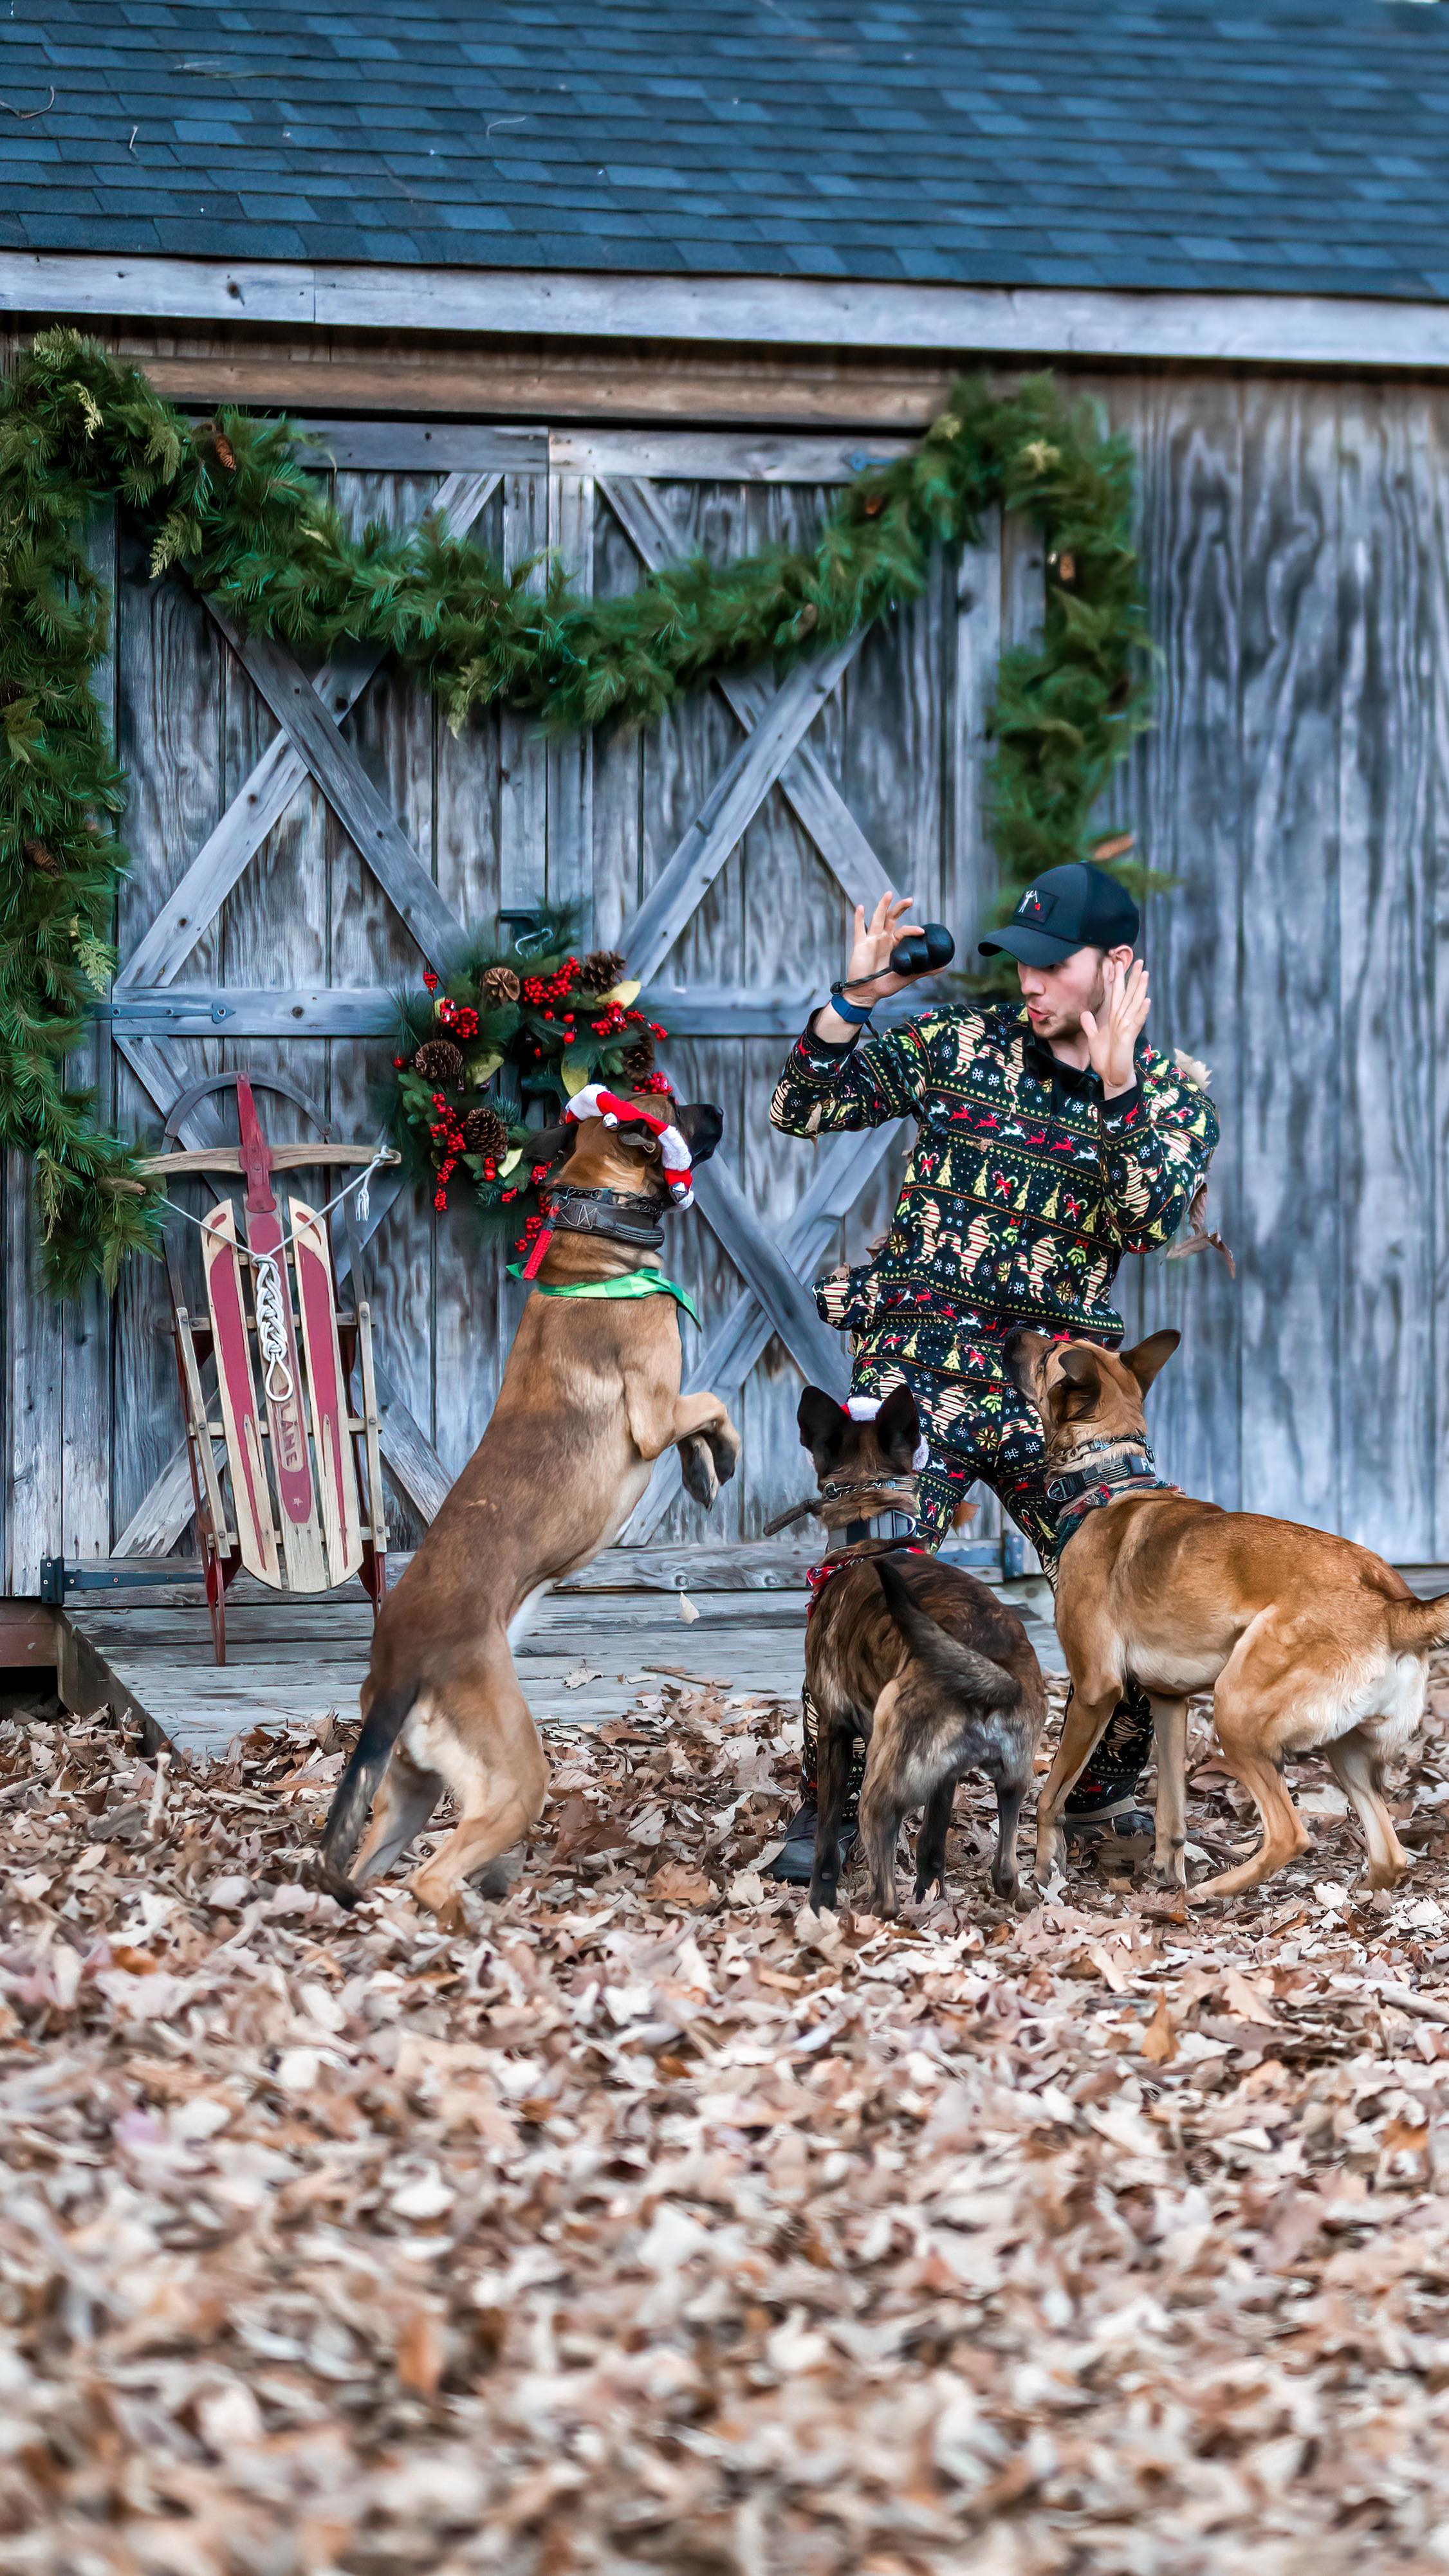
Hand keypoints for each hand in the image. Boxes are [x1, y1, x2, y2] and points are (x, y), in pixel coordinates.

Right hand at [841, 893, 922, 998]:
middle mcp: (883, 939)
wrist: (867, 994)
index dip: (912, 929)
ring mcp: (871, 940)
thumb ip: (924, 971)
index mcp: (894, 945)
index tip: (921, 931)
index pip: (904, 931)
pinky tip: (860, 907)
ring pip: (877, 919)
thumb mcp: (907, 977)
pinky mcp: (860, 945)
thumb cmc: (885, 986)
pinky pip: (859, 929)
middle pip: (891, 918)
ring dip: (882, 906)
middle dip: (900, 908)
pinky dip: (858, 918)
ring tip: (888, 894)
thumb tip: (944, 967)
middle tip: (910, 900)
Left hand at [1082, 956, 1149, 1096]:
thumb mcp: (1094, 1039)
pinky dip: (1142, 1012)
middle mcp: (1122, 1020)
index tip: (1117, 963)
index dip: (1117, 979)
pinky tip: (1147, 1001)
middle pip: (1129, 995)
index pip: (1116, 995)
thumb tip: (1085, 1013)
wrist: (1112, 1078)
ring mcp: (1127, 1028)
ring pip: (1135, 1004)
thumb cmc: (1106, 1059)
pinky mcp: (1129, 1038)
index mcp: (1114, 1019)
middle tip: (1139, 960)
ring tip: (1145, 973)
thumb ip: (1091, 1026)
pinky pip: (1136, 1022)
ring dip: (1140, 989)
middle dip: (1133, 978)